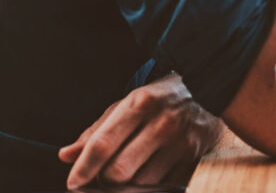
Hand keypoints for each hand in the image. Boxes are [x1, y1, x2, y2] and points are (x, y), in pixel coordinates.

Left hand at [57, 74, 224, 188]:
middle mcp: (161, 122)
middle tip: (103, 173)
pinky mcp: (193, 159)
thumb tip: (67, 155)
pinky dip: (149, 184)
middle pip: (119, 170)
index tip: (73, 182)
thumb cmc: (159, 99)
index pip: (104, 143)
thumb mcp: (126, 104)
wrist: (208, 90)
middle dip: (105, 179)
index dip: (84, 167)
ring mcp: (180, 142)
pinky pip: (162, 185)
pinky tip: (150, 168)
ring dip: (128, 183)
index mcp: (139, 103)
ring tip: (130, 166)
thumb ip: (96, 130)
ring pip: (140, 183)